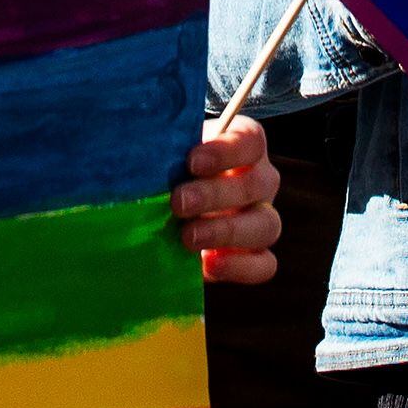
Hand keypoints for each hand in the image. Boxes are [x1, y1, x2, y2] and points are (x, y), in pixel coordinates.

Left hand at [171, 115, 282, 285]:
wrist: (165, 207)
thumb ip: (162, 148)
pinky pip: (264, 265)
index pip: (251, 140)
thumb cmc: (166, 169)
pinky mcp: (255, 256)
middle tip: (179, 202)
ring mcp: (262, 220)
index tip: (192, 162)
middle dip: (214, 195)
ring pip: (266, 225)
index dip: (225, 151)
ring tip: (188, 237)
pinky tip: (206, 264)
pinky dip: (238, 266)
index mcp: (244, 145)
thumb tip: (141, 151)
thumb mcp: (164, 152)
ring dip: (225, 231)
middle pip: (255, 185)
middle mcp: (261, 181)